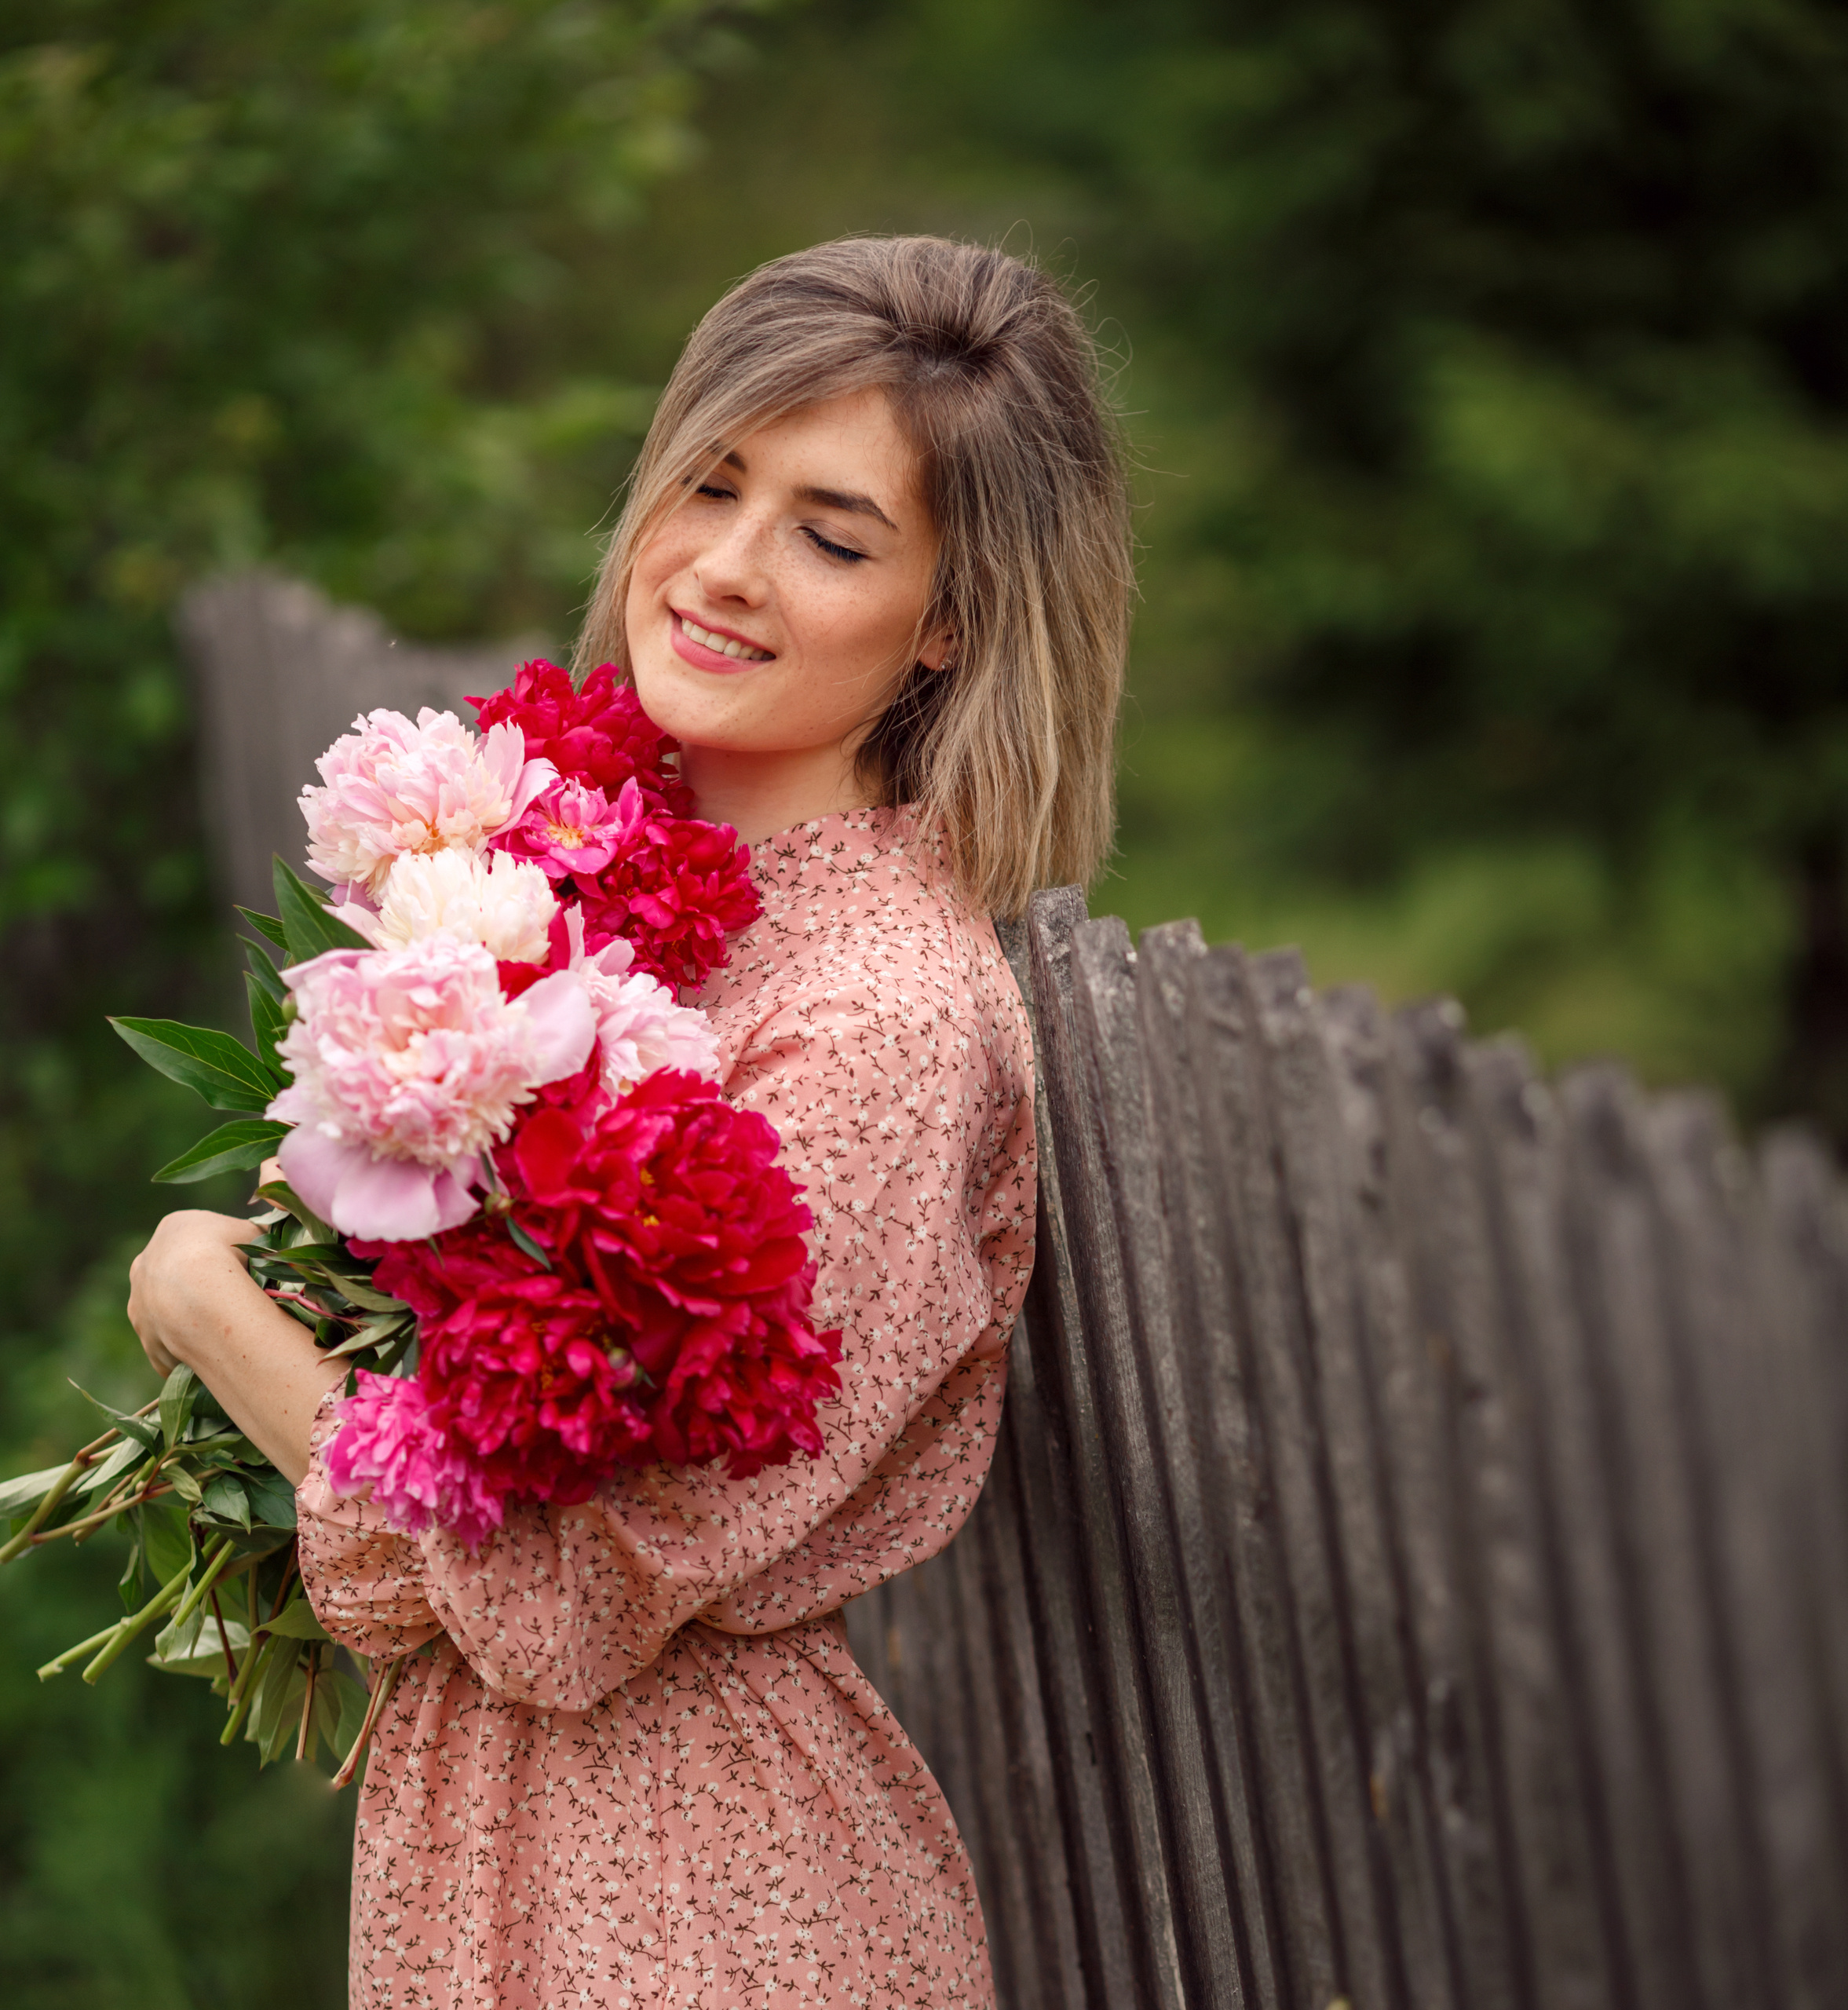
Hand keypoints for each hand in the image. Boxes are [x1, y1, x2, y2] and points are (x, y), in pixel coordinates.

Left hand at [126, 1208, 345, 1482]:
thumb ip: (264, 1203)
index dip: (237, 1254)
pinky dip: (191, 1343)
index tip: (256, 1269)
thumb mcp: (259, 1223)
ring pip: (175, 1307)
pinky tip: (217, 1346)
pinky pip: (172, 1339)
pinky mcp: (145, 1336)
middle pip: (187, 1272)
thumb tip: (272, 1162)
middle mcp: (147, 1261)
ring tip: (232, 1328)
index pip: (209, 1239)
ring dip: (197, 1316)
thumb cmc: (234, 1256)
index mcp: (175, 1228)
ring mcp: (140, 1300)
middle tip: (244, 1300)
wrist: (200, 1299)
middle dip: (210, 1285)